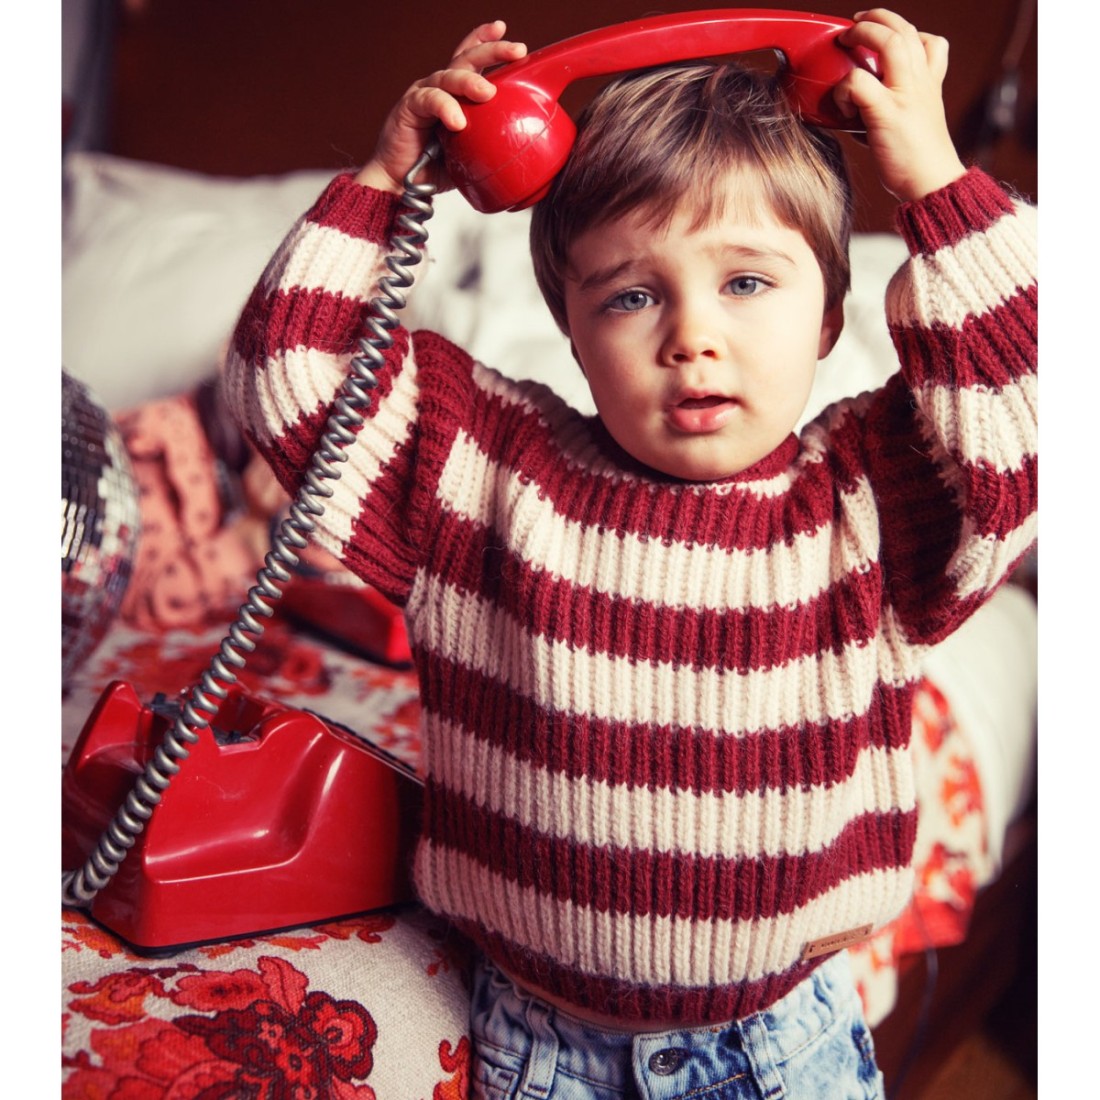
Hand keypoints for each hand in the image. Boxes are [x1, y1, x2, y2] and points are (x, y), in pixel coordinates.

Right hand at [356, 21, 526, 193]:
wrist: (402, 185)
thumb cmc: (436, 169)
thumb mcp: (473, 153)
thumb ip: (491, 142)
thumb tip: (527, 149)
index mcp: (457, 94)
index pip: (473, 59)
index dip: (489, 43)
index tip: (512, 38)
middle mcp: (441, 87)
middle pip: (467, 59)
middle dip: (493, 51)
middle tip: (516, 50)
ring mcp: (424, 94)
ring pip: (449, 76)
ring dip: (470, 81)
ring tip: (487, 93)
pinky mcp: (409, 107)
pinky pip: (429, 100)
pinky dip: (445, 108)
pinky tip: (457, 121)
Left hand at [834, 9, 965, 201]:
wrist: (932, 184)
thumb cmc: (916, 160)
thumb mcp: (914, 123)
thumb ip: (894, 106)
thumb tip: (857, 108)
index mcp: (930, 83)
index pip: (928, 40)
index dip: (905, 29)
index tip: (883, 33)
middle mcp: (921, 82)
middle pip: (905, 29)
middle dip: (878, 17)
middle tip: (855, 24)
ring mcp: (905, 95)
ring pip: (889, 42)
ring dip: (863, 34)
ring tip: (846, 43)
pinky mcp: (886, 113)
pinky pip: (858, 83)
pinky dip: (844, 88)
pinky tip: (842, 105)